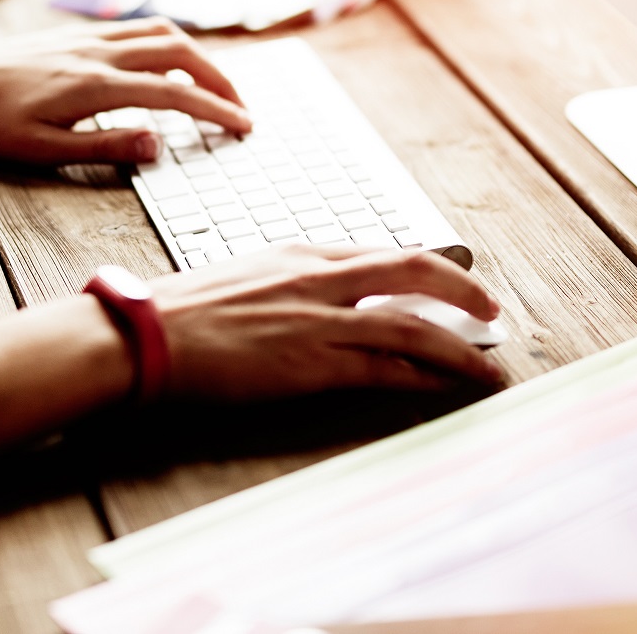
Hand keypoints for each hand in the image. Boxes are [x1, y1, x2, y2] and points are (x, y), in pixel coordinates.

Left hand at [0, 17, 251, 163]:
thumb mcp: (40, 150)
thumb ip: (104, 147)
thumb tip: (158, 144)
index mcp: (92, 86)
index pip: (173, 95)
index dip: (216, 111)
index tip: (244, 127)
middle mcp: (97, 54)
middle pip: (180, 52)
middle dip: (220, 79)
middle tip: (242, 109)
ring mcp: (89, 40)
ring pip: (163, 34)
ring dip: (200, 58)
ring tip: (216, 88)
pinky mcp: (78, 36)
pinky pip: (138, 30)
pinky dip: (170, 45)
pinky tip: (171, 66)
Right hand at [148, 244, 506, 397]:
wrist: (145, 333)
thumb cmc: (179, 310)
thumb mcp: (242, 274)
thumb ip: (286, 281)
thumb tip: (314, 297)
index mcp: (300, 252)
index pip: (381, 252)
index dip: (427, 268)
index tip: (452, 282)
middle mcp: (318, 277)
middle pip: (414, 270)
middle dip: (463, 289)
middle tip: (491, 310)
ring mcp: (318, 319)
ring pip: (412, 325)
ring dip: (459, 346)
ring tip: (486, 365)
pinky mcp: (312, 362)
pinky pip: (385, 368)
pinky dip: (423, 376)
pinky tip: (444, 384)